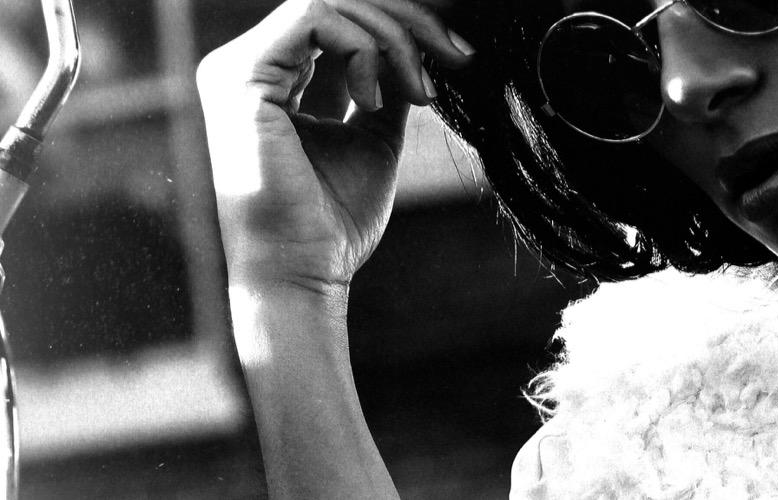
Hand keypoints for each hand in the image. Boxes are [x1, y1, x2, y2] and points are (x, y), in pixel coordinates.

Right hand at [198, 0, 472, 292]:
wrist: (304, 272)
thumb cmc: (334, 221)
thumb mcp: (374, 139)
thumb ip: (387, 88)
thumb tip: (421, 48)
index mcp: (273, 78)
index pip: (340, 19)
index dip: (403, 24)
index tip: (457, 56)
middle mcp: (247, 66)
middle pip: (337, 0)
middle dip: (407, 20)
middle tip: (456, 55)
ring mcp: (237, 68)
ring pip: (330, 0)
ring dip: (394, 37)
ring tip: (419, 92)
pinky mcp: (241, 77)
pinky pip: (315, 16)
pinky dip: (364, 47)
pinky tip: (378, 98)